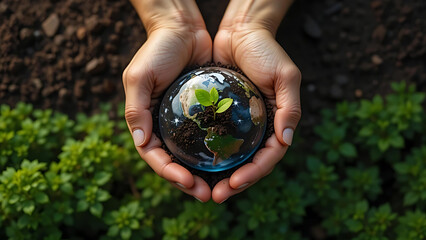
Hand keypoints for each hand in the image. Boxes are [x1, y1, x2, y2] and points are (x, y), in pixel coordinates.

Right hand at [123, 0, 211, 201]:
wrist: (182, 28)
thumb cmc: (157, 50)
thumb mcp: (140, 77)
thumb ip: (136, 111)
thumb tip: (142, 144)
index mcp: (146, 121)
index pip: (154, 155)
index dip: (168, 172)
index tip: (186, 182)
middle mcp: (164, 125)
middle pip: (174, 161)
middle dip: (188, 182)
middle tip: (208, 195)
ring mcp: (185, 121)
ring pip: (193, 155)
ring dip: (205, 173)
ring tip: (223, 186)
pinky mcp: (203, 113)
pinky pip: (210, 137)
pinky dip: (217, 152)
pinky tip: (232, 162)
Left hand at [211, 0, 300, 202]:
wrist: (240, 31)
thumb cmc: (265, 50)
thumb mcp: (285, 75)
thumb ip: (289, 107)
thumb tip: (286, 141)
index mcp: (277, 123)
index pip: (269, 157)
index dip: (254, 174)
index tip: (234, 184)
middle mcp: (259, 127)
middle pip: (249, 163)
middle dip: (235, 183)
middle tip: (214, 196)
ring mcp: (240, 124)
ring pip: (231, 157)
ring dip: (219, 175)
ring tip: (201, 187)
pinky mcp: (222, 116)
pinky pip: (215, 140)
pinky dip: (208, 154)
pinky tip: (193, 163)